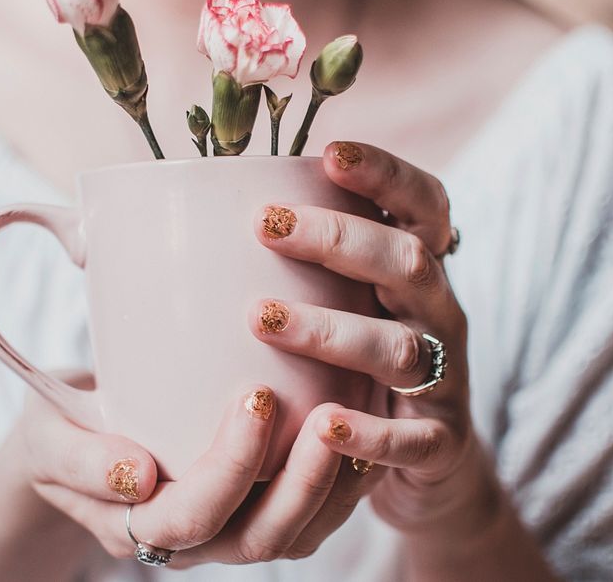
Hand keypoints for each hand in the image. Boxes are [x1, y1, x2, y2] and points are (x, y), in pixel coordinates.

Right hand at [16, 373, 357, 567]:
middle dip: (299, 480)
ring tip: (352, 417)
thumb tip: (133, 476)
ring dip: (330, 483)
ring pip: (294, 537)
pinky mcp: (256, 510)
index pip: (192, 517)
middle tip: (324, 411)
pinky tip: (359, 428)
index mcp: (135, 526)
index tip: (256, 394)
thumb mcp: (48, 437)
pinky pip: (311, 518)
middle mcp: (189, 543)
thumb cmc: (60, 431)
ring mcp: (226, 532)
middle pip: (257, 538)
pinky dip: (342, 481)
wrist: (74, 443)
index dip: (230, 467)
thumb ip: (77, 458)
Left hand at [251, 141, 478, 534]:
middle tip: (266, 225)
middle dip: (339, 238)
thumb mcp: (347, 306)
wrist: (429, 460)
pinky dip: (367, 431)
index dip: (386, 174)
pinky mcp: (441, 442)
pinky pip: (410, 439)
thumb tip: (166, 228)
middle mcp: (439, 314)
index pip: (423, 206)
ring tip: (261, 318)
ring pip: (399, 347)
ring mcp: (446, 379)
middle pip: (408, 262)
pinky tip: (320, 422)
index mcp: (418, 274)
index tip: (329, 153)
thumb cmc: (360, 367)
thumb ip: (295, 268)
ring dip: (330, 329)